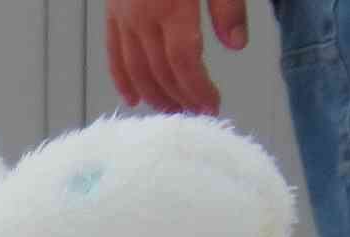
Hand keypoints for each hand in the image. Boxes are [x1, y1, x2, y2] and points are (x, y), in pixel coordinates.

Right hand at [105, 0, 248, 114]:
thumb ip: (228, 7)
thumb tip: (236, 45)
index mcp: (172, 7)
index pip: (184, 64)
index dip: (198, 90)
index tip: (212, 106)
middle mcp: (143, 16)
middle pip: (160, 73)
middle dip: (180, 99)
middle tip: (197, 114)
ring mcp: (124, 15)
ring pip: (136, 69)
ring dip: (154, 95)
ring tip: (172, 110)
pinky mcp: (113, 10)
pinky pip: (114, 52)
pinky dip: (122, 78)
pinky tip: (133, 97)